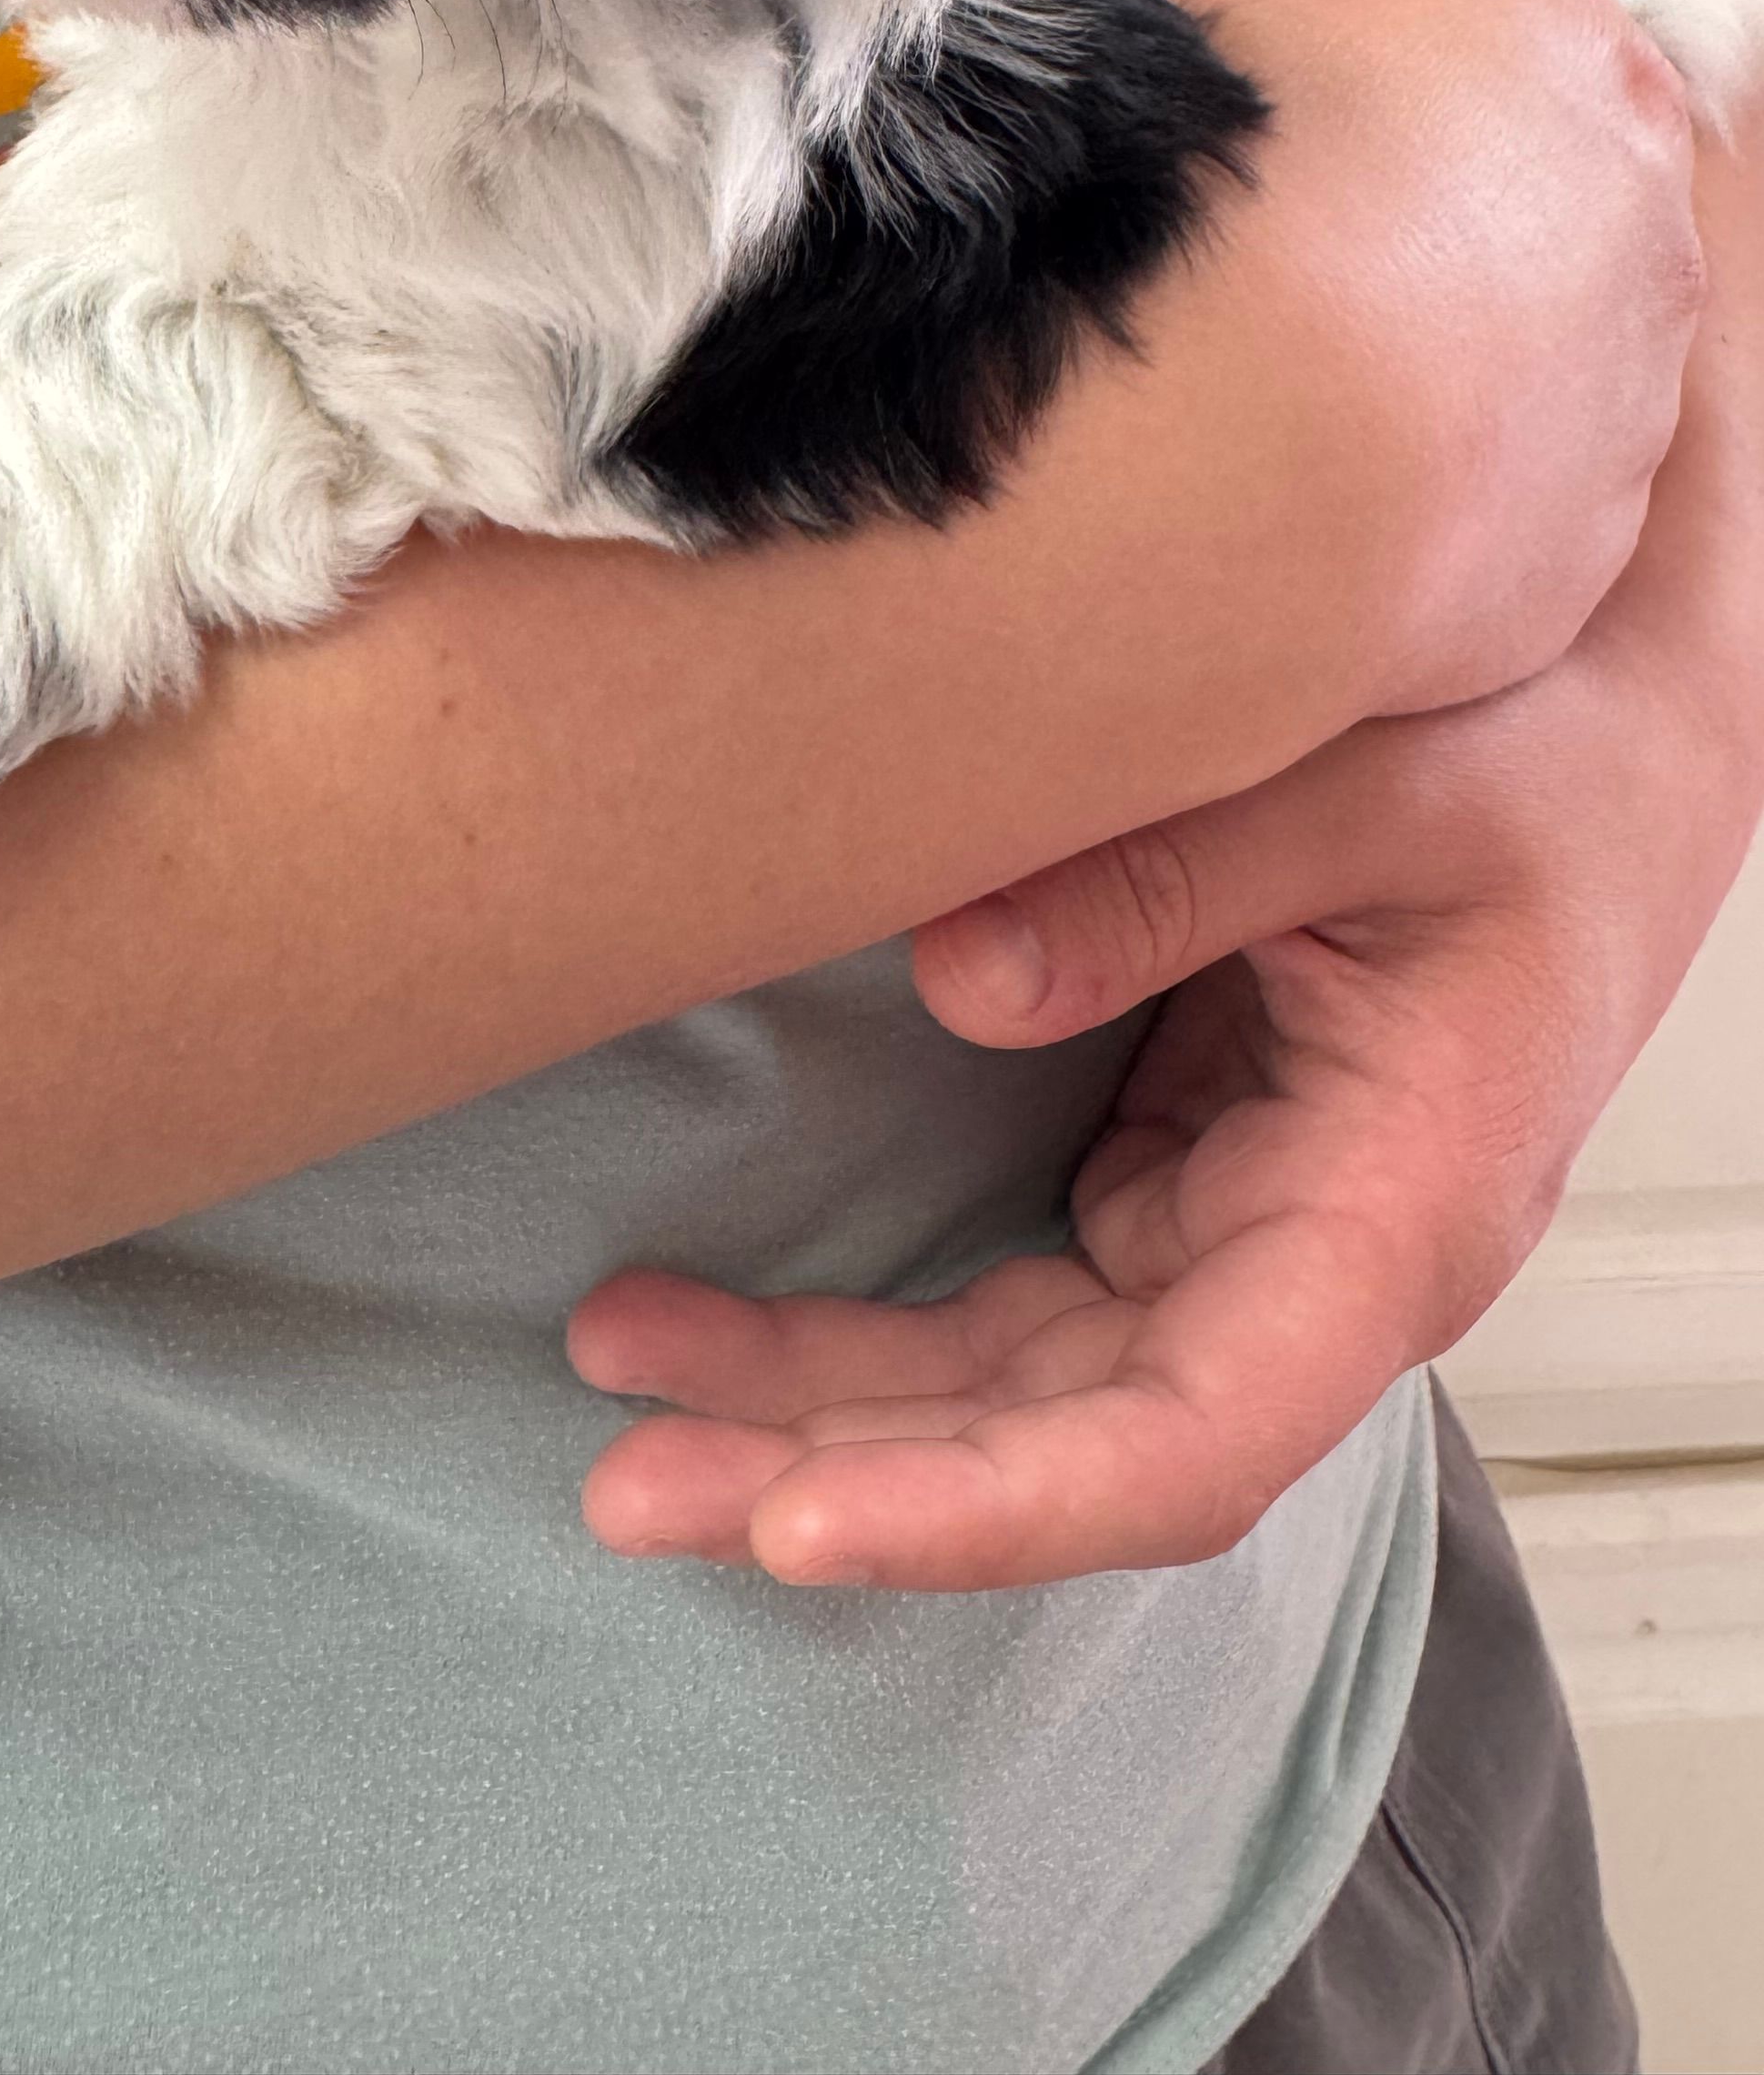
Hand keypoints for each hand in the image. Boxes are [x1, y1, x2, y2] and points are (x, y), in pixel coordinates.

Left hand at [568, 381, 1763, 1589]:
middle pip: (1062, 1437)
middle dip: (840, 1470)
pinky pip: (1016, 1292)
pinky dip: (873, 1322)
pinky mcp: (1183, 1165)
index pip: (1185, 1439)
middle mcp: (1315, 1263)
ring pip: (1016, 1377)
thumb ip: (1176, 869)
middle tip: (623, 1481)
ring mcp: (1243, 1225)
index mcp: (1397, 1216)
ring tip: (623, 1371)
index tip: (804, 1522)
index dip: (992, 1503)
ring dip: (822, 1402)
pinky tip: (724, 1321)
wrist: (1624, 725)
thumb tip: (954, 975)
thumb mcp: (1378, 777)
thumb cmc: (1548, 756)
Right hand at [1118, 0, 1705, 714]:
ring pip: (1529, 387)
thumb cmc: (1202, 200)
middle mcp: (1647, 251)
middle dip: (1434, 238)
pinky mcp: (1565, 575)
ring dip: (1428, 387)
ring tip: (1265, 402)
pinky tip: (1282, 503)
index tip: (1307, 131)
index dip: (1404, 86)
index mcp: (1577, 76)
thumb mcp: (1163, 4)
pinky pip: (1488, 526)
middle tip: (1276, 268)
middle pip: (1546, 224)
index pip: (1525, 54)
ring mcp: (1619, 426)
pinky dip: (1402, 515)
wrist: (1211, 465)